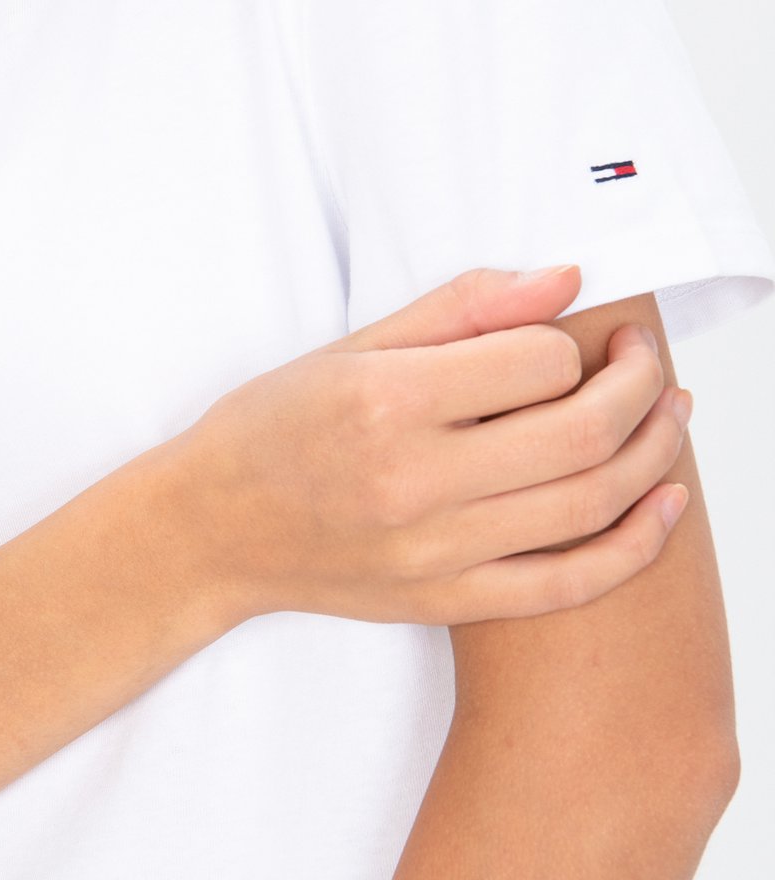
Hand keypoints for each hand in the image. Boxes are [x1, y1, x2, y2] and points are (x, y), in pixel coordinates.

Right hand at [171, 265, 690, 625]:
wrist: (210, 530)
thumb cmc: (271, 428)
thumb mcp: (350, 347)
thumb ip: (461, 309)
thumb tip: (564, 279)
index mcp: (388, 403)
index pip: (539, 363)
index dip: (574, 343)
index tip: (580, 334)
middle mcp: (415, 483)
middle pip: (582, 434)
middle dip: (640, 387)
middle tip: (646, 361)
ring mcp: (433, 553)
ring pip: (590, 506)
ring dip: (654, 454)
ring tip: (669, 415)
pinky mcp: (444, 600)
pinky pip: (567, 584)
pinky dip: (633, 546)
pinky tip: (665, 504)